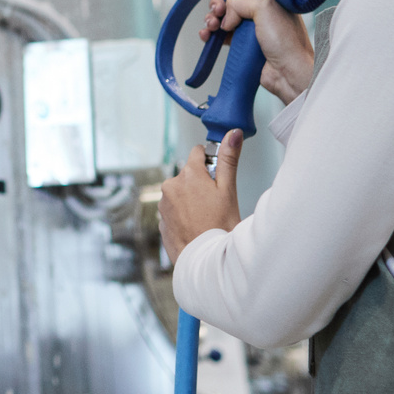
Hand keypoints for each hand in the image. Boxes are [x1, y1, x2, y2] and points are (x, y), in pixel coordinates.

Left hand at [158, 131, 242, 264]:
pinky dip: (184, 215)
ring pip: (181, 193)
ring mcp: (163, 204)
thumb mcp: (228, 190)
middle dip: (201, 184)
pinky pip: (174, 210)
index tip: (218, 176)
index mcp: (188, 174)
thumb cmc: (219, 227)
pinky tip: (196, 226)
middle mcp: (170, 186)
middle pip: (189, 175)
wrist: (205, 260)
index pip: (198, 152)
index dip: (211, 162)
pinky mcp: (161, 220)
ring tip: (207, 217)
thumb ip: (228, 159)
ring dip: (192, 200)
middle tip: (216, 202)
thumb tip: (233, 133)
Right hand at [200, 0, 315, 103]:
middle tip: (217, 11)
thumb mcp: (265, 6)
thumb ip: (240, 1)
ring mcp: (252, 30)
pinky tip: (207, 35)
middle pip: (230, 2)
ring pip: (223, 19)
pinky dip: (211, 34)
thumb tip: (226, 14)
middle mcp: (261, 13)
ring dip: (212, 19)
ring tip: (212, 25)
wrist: (289, 72)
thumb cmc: (287, 42)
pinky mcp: (244, 46)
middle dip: (217, 5)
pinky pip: (222, 36)